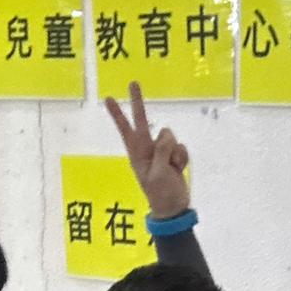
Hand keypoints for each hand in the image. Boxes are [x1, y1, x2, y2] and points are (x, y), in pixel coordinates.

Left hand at [104, 81, 190, 216]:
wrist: (173, 209)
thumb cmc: (161, 193)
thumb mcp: (158, 173)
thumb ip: (161, 151)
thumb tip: (166, 134)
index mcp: (137, 153)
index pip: (125, 129)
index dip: (118, 114)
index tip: (108, 98)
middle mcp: (147, 149)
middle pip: (142, 120)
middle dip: (138, 102)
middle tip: (133, 82)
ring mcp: (160, 152)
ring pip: (169, 135)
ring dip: (174, 151)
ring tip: (172, 168)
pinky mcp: (173, 156)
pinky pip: (181, 147)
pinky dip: (182, 157)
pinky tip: (178, 169)